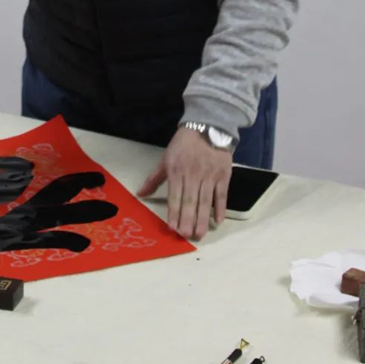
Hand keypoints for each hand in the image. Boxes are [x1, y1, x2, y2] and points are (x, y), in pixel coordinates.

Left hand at [137, 126, 232, 240]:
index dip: (174, 212)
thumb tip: (140, 194)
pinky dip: (221, 208)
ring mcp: (209, 175)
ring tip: (199, 234)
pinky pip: (222, 194)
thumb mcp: (166, 159)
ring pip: (205, 200)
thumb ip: (154, 178)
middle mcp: (193, 174)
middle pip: (190, 201)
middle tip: (186, 236)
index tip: (172, 228)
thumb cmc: (183, 145)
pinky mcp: (224, 175)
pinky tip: (217, 221)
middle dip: (188, 220)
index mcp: (176, 171)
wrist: (208, 126)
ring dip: (202, 218)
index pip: (174, 196)